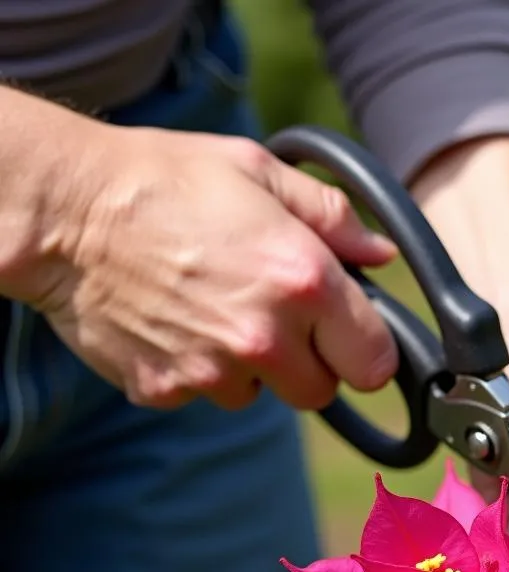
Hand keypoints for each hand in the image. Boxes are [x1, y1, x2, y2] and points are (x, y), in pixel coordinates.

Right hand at [38, 125, 397, 409]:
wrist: (62, 209)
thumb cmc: (162, 179)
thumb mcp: (258, 172)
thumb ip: (331, 217)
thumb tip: (380, 254)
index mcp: (303, 280)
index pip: (374, 363)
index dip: (365, 350)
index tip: (349, 335)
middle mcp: (265, 336)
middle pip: (321, 392)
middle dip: (309, 363)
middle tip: (277, 318)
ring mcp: (213, 369)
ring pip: (260, 396)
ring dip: (250, 368)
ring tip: (213, 309)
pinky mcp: (167, 389)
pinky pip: (203, 394)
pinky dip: (197, 369)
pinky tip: (175, 322)